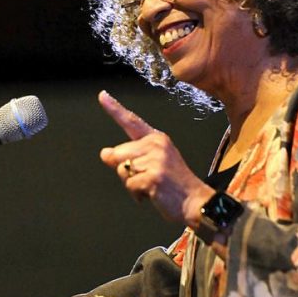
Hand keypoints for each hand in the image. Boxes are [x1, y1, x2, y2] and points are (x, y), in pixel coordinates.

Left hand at [98, 91, 214, 226]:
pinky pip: (130, 184)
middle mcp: (156, 145)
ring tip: (151, 186)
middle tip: (146, 178)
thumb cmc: (174, 184)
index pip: (132, 122)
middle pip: (118, 154)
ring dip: (131, 184)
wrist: (195, 201)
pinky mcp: (154, 176)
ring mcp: (156, 160)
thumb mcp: (153, 164)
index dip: (115, 109)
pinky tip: (152, 194)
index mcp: (157, 138)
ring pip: (122, 170)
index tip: (102, 96)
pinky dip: (137, 194)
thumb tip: (105, 153)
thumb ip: (130, 156)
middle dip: (124, 170)